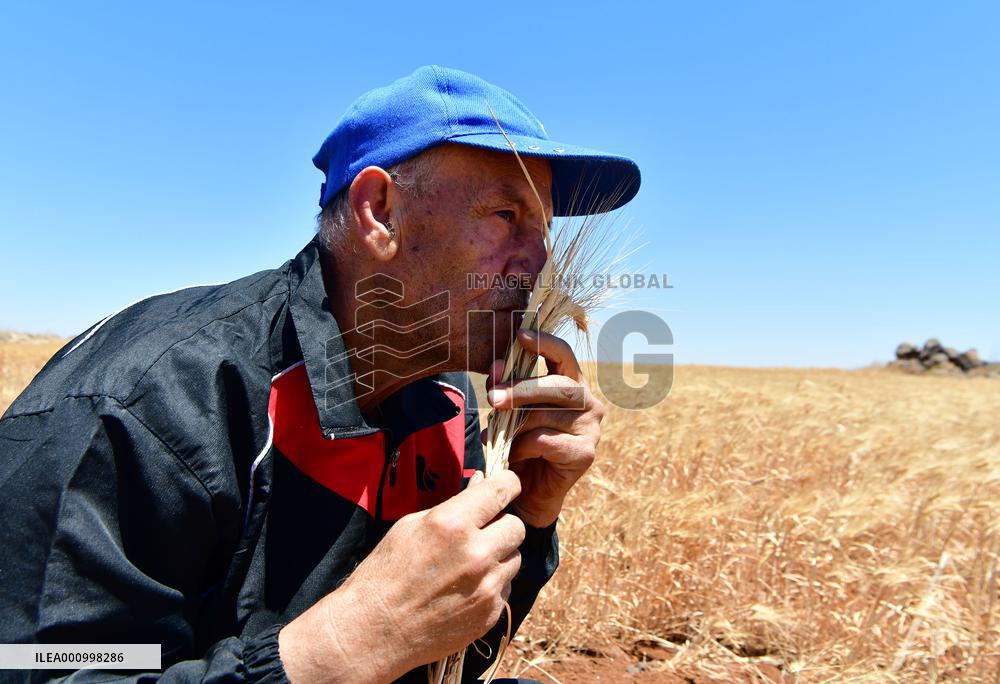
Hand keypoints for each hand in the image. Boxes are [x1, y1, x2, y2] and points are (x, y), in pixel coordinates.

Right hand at [278, 470, 524, 683]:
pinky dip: (492, 584)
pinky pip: (506, 588)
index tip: (508, 484)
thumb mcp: (410, 526)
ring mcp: (486, 587)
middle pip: (517, 526)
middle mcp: (476, 553)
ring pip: (515, 558)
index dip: (508, 483)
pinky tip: (465, 589)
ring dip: (499, 556)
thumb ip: (453, 505)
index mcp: (452, 524)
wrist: (374, 631)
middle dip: (502, 524)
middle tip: (483, 530)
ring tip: (469, 564)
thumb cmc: (384, 574)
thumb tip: (481, 483)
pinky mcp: (490, 614)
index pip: (501, 490)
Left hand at [486, 328, 603, 527]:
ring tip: (499, 437)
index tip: (520, 334)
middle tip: (493, 398)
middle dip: (521, 389)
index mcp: (572, 384)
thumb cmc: (520, 445)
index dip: (544, 341)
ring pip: (546, 414)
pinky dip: (523, 446)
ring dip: (516, 426)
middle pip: (556, 384)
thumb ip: (506, 388)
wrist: (528, 492)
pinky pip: (545, 440)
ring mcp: (591, 428)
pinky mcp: (585, 453)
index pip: (564, 354)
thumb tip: (496, 369)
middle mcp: (588, 402)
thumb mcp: (510, 412)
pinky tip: (516, 455)